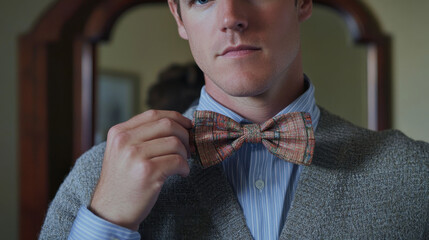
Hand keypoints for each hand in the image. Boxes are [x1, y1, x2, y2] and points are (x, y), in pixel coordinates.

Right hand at [89, 110, 191, 230]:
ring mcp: (135, 156)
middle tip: (188, 147)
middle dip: (184, 135)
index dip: (176, 118)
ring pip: (175, 142)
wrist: (111, 212)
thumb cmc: (123, 182)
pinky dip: (185, 167)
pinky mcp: (147, 172)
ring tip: (181, 164)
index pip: (153, 114)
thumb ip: (142, 136)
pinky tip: (181, 173)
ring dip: (185, 153)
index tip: (187, 126)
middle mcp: (125, 141)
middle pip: (167, 125)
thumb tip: (177, 125)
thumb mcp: (122, 153)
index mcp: (119, 132)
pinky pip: (177, 161)